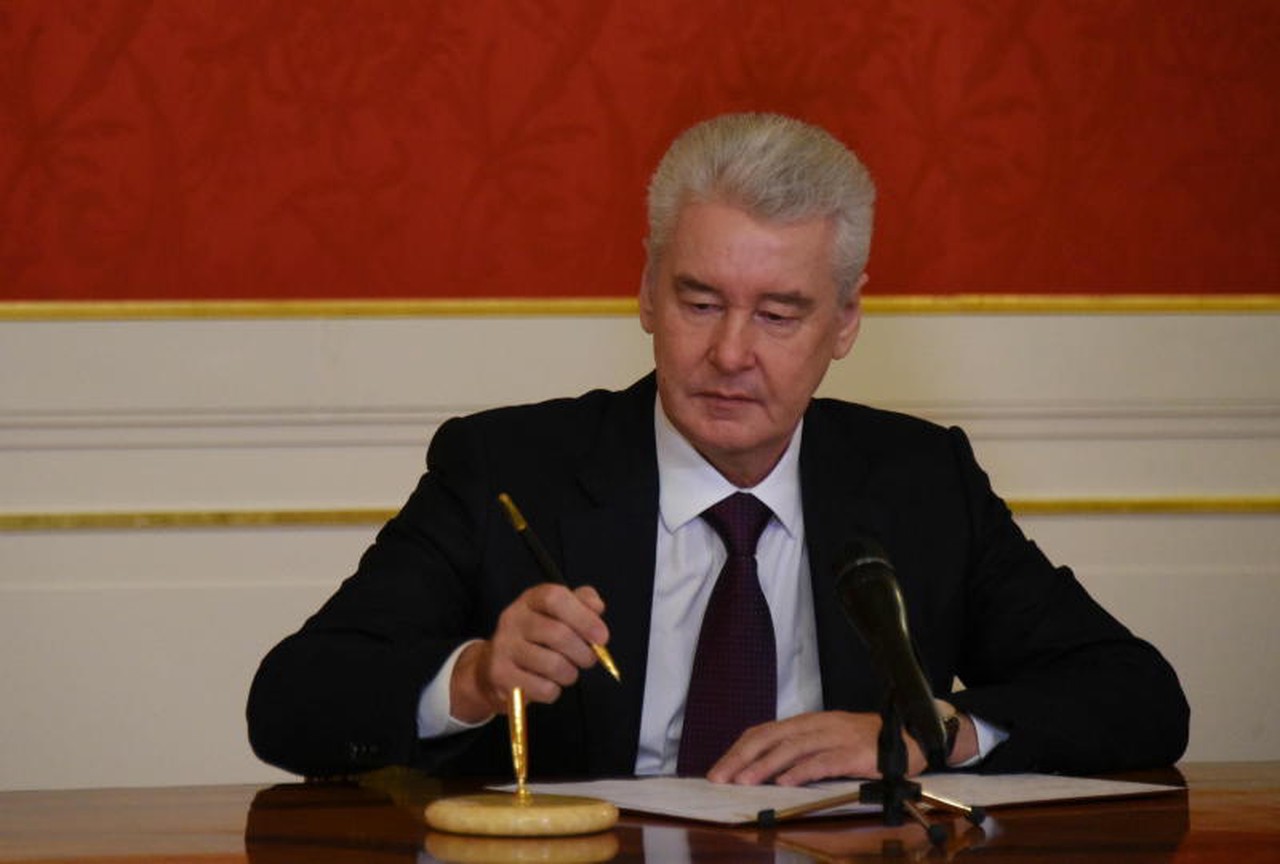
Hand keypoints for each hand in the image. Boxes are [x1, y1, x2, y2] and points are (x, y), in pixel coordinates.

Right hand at [450, 584, 608, 722]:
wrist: (491, 667)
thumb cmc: (536, 638)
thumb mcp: (557, 613)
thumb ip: (582, 603)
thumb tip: (597, 607)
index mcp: (530, 600)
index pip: (555, 598)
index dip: (584, 617)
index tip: (602, 637)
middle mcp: (512, 619)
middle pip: (559, 634)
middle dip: (584, 653)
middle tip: (589, 659)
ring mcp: (504, 647)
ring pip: (554, 665)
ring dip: (570, 674)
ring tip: (567, 672)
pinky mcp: (501, 676)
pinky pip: (543, 688)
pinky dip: (554, 690)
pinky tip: (548, 684)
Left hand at [706, 710, 928, 785]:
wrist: (912, 739)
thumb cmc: (865, 744)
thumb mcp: (827, 741)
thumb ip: (799, 751)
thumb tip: (762, 770)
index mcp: (807, 723)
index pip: (764, 732)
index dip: (738, 750)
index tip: (718, 770)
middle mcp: (817, 725)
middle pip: (771, 737)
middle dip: (742, 758)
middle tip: (720, 778)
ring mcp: (836, 736)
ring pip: (792, 748)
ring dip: (764, 766)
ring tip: (744, 782)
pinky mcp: (854, 752)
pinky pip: (823, 761)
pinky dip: (801, 771)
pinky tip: (784, 782)